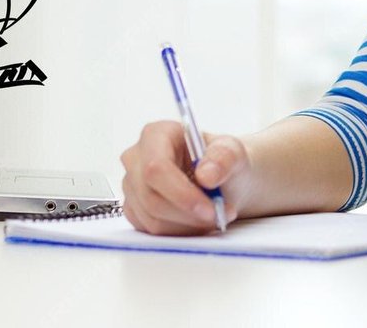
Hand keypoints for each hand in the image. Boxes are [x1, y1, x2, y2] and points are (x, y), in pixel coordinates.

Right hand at [119, 120, 249, 234]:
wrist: (223, 180)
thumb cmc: (224, 161)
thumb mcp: (234, 152)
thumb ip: (224, 158)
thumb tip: (206, 175)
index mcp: (156, 134)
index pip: (156, 167)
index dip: (180, 193)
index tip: (209, 209)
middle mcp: (136, 158)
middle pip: (151, 197)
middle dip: (188, 214)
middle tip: (220, 215)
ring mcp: (132, 185)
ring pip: (152, 219)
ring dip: (188, 225)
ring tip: (215, 215)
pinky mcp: (134, 209)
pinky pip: (152, 230)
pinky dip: (179, 231)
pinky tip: (197, 220)